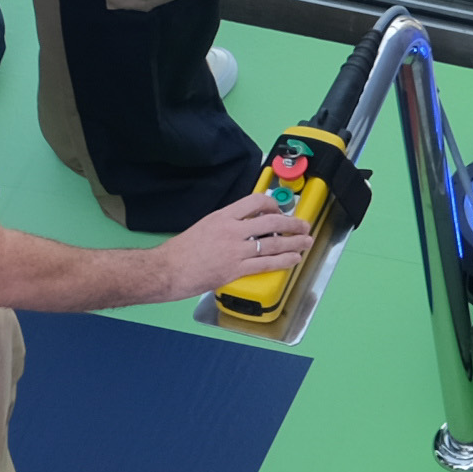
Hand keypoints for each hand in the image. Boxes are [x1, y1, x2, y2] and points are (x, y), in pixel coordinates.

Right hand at [157, 179, 318, 303]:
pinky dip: (284, 261)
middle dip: (292, 223)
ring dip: (294, 242)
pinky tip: (293, 259)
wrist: (166, 270)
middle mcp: (232, 230)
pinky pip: (266, 263)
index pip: (255, 201)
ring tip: (306, 242)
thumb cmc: (180, 252)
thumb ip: (224, 225)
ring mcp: (235, 250)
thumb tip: (242, 228)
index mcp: (223, 216)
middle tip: (303, 225)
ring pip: (273, 242)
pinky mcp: (235, 269)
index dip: (273, 205)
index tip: (280, 210)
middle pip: (271, 221)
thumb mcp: (204, 226)